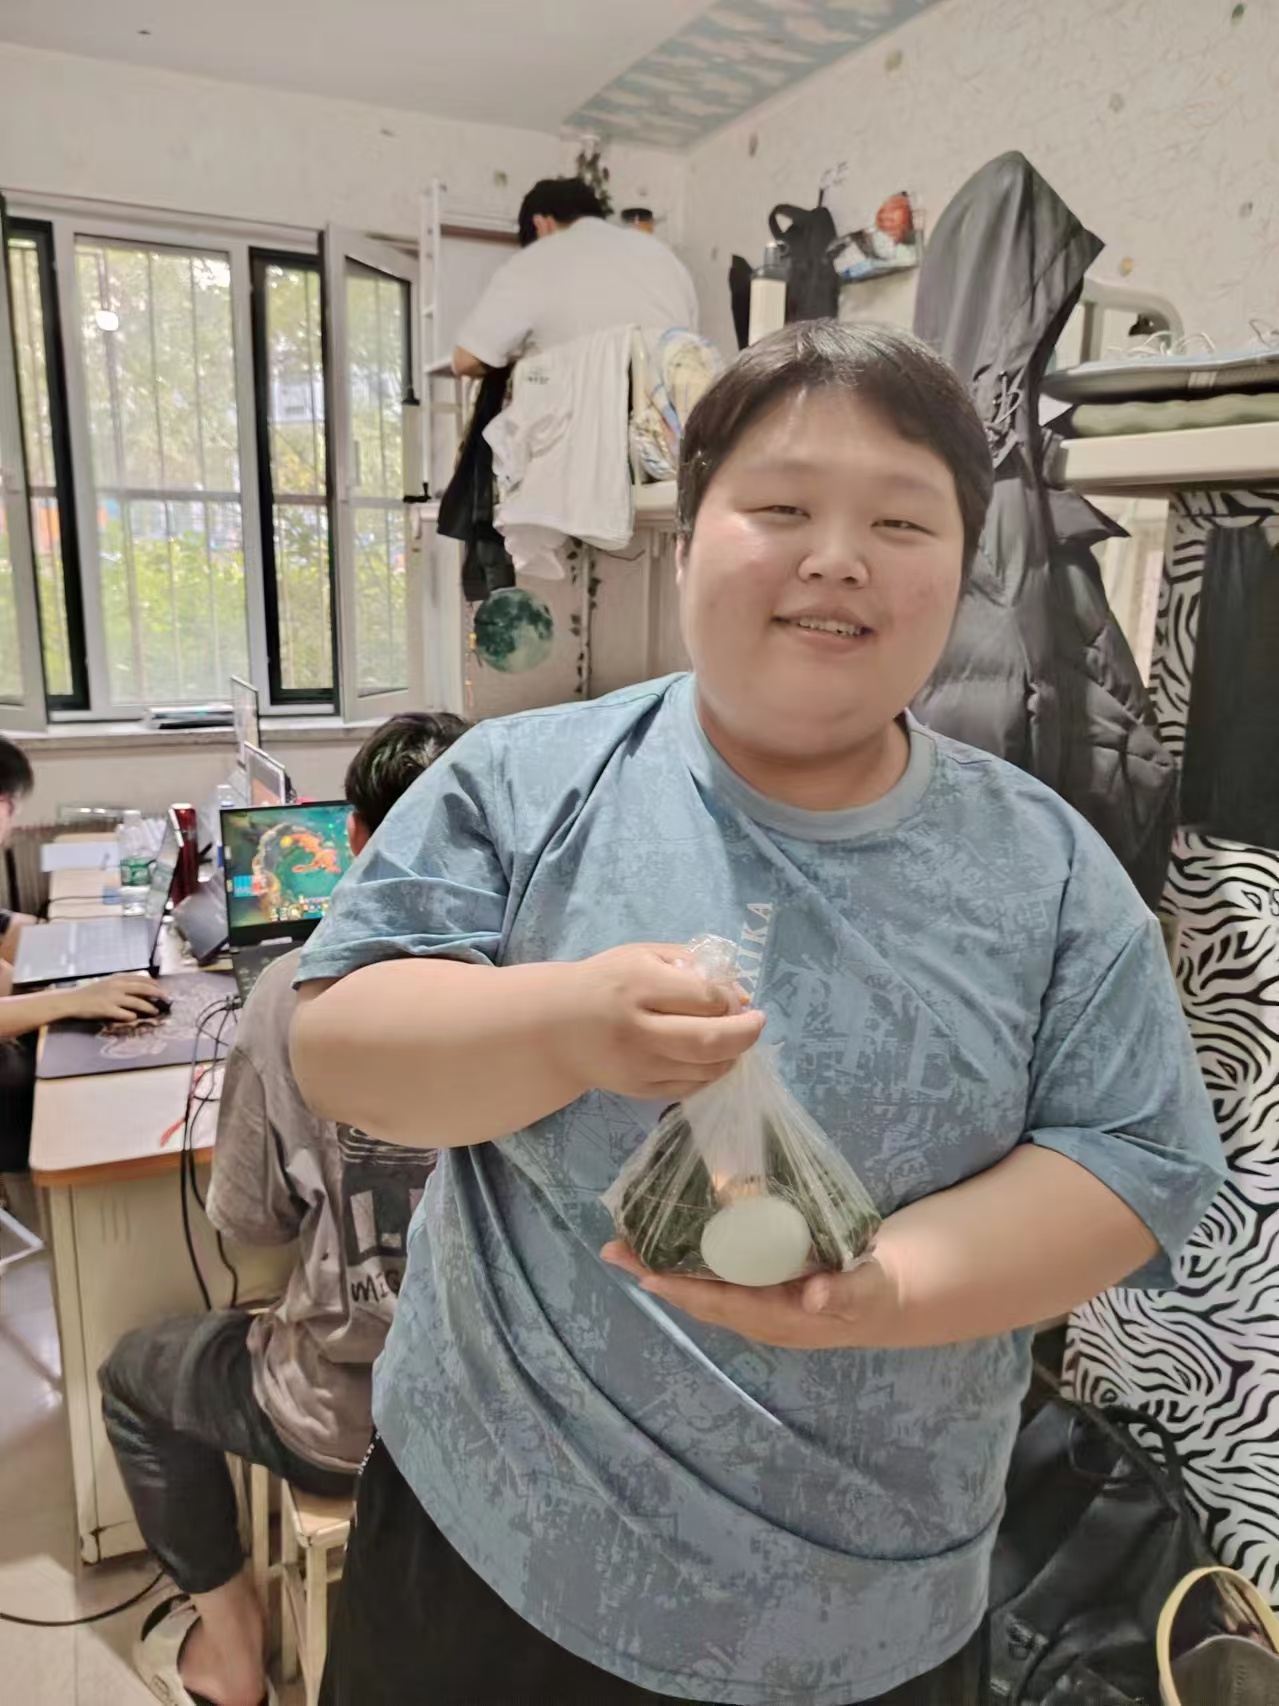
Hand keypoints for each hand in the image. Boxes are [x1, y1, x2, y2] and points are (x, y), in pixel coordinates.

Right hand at [56, 973, 164, 1024]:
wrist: (72, 1001)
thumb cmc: (90, 993)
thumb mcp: (107, 983)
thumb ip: (122, 984)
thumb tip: (140, 988)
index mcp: (117, 978)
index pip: (142, 979)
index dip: (154, 984)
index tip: (162, 989)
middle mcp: (117, 986)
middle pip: (144, 989)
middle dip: (158, 994)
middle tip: (167, 1000)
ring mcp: (112, 998)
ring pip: (138, 1002)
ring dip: (149, 1007)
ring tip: (156, 1011)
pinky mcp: (107, 1010)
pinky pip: (125, 1014)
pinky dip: (133, 1016)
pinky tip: (135, 1018)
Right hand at [551, 943, 764, 1101]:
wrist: (555, 1026)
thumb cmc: (605, 982)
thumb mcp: (643, 956)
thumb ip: (692, 964)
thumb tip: (740, 994)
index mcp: (638, 985)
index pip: (705, 997)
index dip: (730, 998)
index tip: (733, 996)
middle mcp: (638, 1029)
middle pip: (710, 1040)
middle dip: (746, 1033)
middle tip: (757, 1022)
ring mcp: (638, 1065)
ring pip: (706, 1069)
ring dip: (732, 1054)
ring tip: (733, 1038)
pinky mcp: (639, 1090)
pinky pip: (690, 1086)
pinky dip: (710, 1072)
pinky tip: (711, 1057)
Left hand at [600, 1239, 900, 1348]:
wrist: (880, 1302)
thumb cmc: (871, 1291)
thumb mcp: (867, 1290)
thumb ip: (844, 1292)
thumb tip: (815, 1295)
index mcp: (779, 1317)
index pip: (722, 1304)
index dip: (685, 1291)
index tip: (648, 1277)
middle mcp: (757, 1316)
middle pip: (698, 1298)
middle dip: (655, 1277)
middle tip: (612, 1251)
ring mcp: (753, 1306)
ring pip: (699, 1291)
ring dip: (661, 1271)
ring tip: (622, 1247)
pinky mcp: (754, 1292)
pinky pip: (712, 1281)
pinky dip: (683, 1266)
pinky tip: (662, 1248)